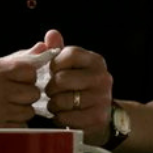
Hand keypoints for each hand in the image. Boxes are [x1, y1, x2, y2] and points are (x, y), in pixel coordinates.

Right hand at [0, 41, 54, 136]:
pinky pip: (22, 126)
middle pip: (33, 92)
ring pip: (29, 111)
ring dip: (21, 111)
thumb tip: (43, 47)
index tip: (18, 80)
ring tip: (5, 108)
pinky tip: (2, 120)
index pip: (29, 70)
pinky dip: (16, 125)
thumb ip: (18, 58)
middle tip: (12, 97)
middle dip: (27, 96)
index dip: (28, 77)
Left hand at [40, 29, 113, 144]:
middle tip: (51, 91)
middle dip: (50, 87)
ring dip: (53, 104)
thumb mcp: (71, 66)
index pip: (69, 55)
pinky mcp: (97, 118)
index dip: (54, 64)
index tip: (52, 71)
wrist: (101, 113)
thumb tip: (52, 34)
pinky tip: (63, 115)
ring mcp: (102, 98)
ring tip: (57, 104)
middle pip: (62, 79)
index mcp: (96, 61)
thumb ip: (58, 49)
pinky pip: (66, 118)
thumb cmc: (79, 86)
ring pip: (62, 100)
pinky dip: (59, 118)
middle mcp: (102, 78)